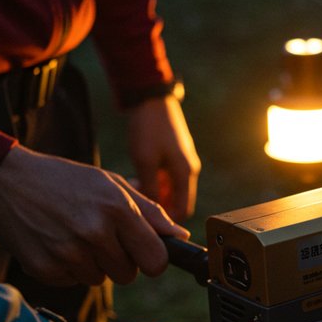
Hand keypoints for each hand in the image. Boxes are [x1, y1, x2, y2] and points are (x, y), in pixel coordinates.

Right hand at [0, 146, 186, 285]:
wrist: (6, 179)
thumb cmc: (65, 180)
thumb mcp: (111, 184)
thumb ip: (150, 212)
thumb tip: (180, 237)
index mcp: (117, 209)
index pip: (156, 261)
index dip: (151, 259)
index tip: (143, 253)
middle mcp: (94, 233)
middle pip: (128, 275)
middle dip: (121, 261)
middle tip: (100, 236)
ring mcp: (67, 253)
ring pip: (100, 280)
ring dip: (93, 264)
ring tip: (74, 234)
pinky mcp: (44, 268)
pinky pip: (73, 282)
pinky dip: (68, 268)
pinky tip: (55, 242)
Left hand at [127, 93, 200, 220]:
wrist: (150, 98)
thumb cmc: (148, 128)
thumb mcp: (145, 161)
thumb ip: (151, 188)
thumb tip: (153, 213)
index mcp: (186, 173)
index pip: (183, 212)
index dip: (167, 223)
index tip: (146, 223)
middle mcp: (188, 169)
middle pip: (177, 202)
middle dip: (157, 208)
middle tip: (135, 204)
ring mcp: (182, 161)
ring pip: (170, 190)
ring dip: (154, 194)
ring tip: (133, 189)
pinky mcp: (173, 155)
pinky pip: (166, 178)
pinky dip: (154, 183)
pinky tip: (136, 178)